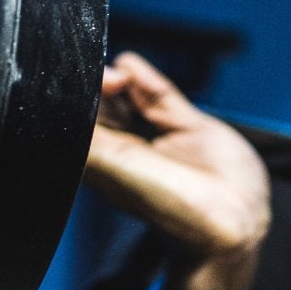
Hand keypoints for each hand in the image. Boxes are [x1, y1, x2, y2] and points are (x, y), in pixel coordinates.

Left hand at [84, 53, 270, 271]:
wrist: (233, 222)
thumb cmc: (172, 208)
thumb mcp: (118, 169)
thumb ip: (89, 140)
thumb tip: (57, 113)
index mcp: (105, 164)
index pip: (80, 122)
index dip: (78, 100)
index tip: (82, 86)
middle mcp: (129, 149)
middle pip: (103, 104)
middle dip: (98, 86)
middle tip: (106, 78)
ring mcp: (158, 136)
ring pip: (131, 96)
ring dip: (122, 78)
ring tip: (120, 74)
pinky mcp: (188, 125)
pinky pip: (161, 94)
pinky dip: (146, 78)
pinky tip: (133, 67)